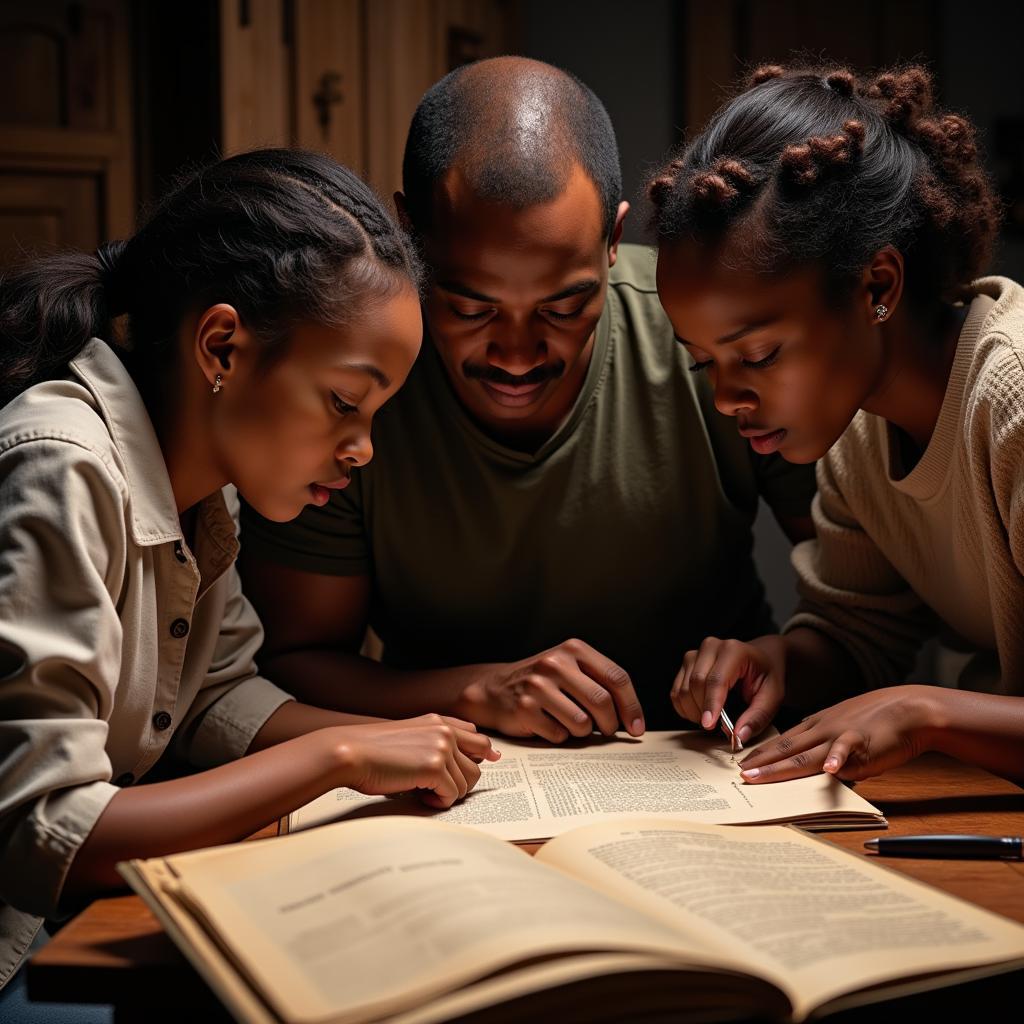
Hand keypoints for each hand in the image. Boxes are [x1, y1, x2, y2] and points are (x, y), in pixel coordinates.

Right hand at [334, 714, 499, 808]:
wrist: (350, 753)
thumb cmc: (372, 751)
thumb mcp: (408, 737)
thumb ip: (435, 743)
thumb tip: (463, 761)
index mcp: (438, 721)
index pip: (476, 736)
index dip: (484, 753)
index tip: (491, 761)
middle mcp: (445, 731)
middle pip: (478, 765)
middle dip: (463, 782)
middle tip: (439, 790)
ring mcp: (442, 747)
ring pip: (467, 783)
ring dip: (448, 794)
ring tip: (424, 792)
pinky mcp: (435, 767)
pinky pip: (452, 795)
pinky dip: (438, 801)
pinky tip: (420, 796)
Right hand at [460, 639, 644, 742]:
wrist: (494, 688)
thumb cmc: (543, 682)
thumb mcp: (571, 668)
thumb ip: (600, 683)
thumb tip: (632, 719)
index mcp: (574, 649)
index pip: (616, 678)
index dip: (632, 707)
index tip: (636, 728)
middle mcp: (555, 663)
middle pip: (602, 702)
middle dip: (610, 724)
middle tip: (608, 732)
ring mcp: (537, 685)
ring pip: (582, 722)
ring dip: (583, 732)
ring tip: (572, 725)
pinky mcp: (524, 708)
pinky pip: (559, 735)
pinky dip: (560, 737)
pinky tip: (549, 725)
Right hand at [671, 636, 784, 744]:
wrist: (762, 656)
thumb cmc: (767, 675)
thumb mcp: (773, 696)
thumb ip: (757, 717)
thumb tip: (738, 736)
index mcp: (734, 651)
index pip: (716, 680)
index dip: (711, 704)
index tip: (708, 725)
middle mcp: (711, 647)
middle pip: (695, 684)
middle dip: (703, 710)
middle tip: (718, 727)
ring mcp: (695, 654)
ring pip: (683, 689)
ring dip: (693, 711)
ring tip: (712, 719)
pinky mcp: (687, 664)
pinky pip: (676, 691)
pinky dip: (684, 707)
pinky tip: (700, 712)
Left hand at [738, 685, 936, 783]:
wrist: (909, 709)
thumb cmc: (878, 722)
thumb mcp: (843, 730)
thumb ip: (827, 746)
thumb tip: (818, 766)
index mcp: (817, 726)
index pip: (783, 742)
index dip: (762, 754)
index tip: (743, 764)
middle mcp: (822, 729)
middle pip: (785, 748)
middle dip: (760, 763)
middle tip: (739, 774)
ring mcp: (839, 735)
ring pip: (804, 753)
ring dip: (779, 766)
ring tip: (759, 775)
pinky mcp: (862, 742)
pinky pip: (847, 750)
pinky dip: (837, 759)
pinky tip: (829, 770)